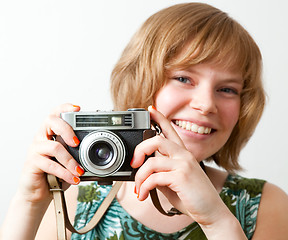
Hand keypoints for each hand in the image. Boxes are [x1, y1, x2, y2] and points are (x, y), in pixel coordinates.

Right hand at [17, 103, 84, 203]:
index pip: (55, 113)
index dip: (65, 108)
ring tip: (79, 171)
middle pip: (51, 121)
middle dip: (66, 129)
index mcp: (50, 132)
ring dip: (70, 161)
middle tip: (77, 143)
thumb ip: (77, 154)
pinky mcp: (32, 162)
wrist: (38, 194)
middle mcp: (41, 137)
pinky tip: (73, 179)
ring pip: (54, 147)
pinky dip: (65, 173)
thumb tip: (94, 153)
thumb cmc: (54, 175)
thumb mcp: (69, 162)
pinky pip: (50, 165)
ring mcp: (35, 149)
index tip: (77, 108)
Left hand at [131, 106, 229, 225]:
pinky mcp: (181, 177)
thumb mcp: (173, 180)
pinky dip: (144, 188)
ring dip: (139, 177)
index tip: (150, 109)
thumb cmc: (191, 197)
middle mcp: (184, 155)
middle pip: (156, 140)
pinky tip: (143, 195)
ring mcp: (184, 165)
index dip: (160, 117)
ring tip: (138, 189)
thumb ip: (161, 171)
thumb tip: (143, 170)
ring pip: (151, 162)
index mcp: (183, 154)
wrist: (211, 213)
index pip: (170, 130)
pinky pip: (154, 178)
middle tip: (134, 164)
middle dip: (139, 150)